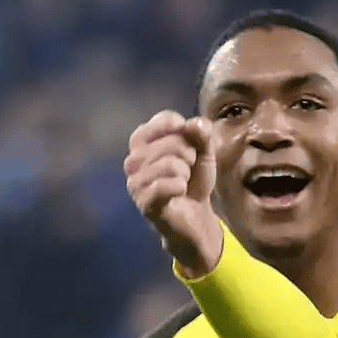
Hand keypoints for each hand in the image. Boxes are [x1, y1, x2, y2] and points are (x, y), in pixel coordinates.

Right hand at [124, 110, 222, 275]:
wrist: (196, 217)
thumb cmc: (194, 181)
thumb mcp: (204, 153)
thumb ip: (202, 134)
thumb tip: (194, 123)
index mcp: (143, 143)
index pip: (163, 120)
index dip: (184, 129)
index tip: (191, 143)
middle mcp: (133, 160)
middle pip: (171, 142)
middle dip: (190, 155)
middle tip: (188, 169)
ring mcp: (135, 182)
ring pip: (169, 164)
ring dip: (185, 173)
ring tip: (183, 181)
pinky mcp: (143, 202)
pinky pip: (164, 185)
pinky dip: (180, 187)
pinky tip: (179, 192)